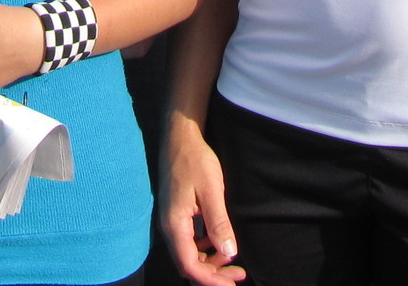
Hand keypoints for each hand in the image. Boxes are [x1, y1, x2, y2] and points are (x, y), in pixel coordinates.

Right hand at [160, 113, 244, 284]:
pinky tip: (218, 243)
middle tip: (238, 274)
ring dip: (209, 262)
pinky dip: (203, 248)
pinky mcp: (176, 214)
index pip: (189, 265)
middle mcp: (169, 227)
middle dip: (212, 274)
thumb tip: (229, 253)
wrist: (180, 137)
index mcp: (175, 224)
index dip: (211, 279)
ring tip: (232, 260)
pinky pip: (187, 241)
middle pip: (187, 264)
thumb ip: (219, 223)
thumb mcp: (212, 191)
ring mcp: (171, 220)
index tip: (233, 282)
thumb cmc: (196, 160)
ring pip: (188, 254)